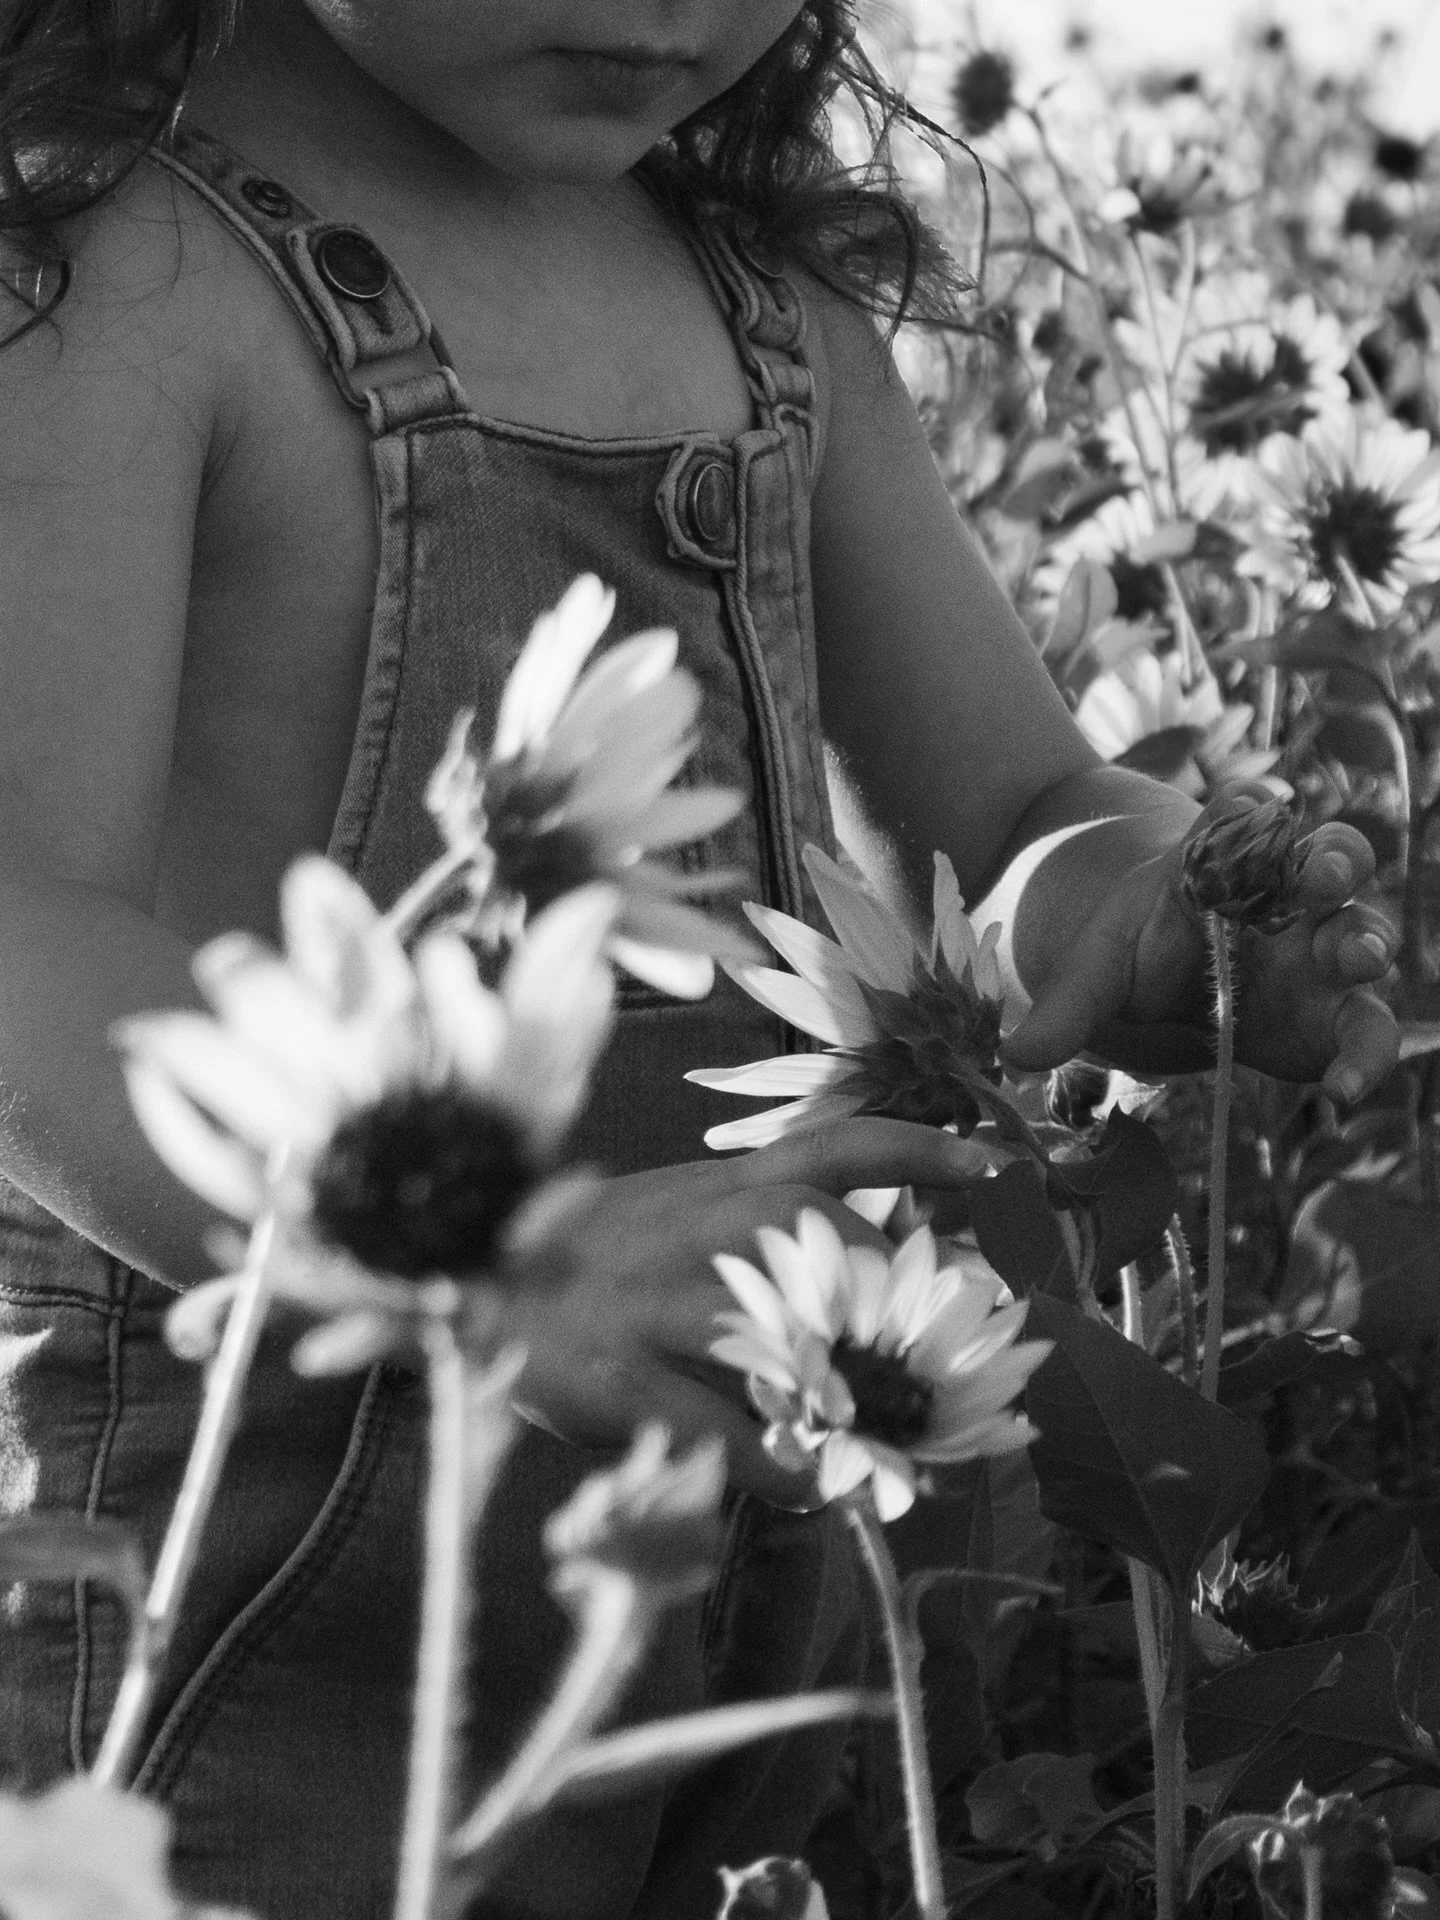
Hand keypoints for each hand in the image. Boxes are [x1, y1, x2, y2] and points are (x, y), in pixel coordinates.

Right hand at [496, 1118, 985, 1504]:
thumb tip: (870, 1277)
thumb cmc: (588, 1264)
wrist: (457, 1289)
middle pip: (830, 1247)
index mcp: (718, 1186)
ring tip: (898, 1454)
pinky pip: (722, 1428)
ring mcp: (653, 1297)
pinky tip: (809, 1492)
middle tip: (951, 1381)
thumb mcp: (672, 1219)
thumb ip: (758, 1237)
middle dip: (904, 1316)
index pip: (835, 1147)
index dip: (920, 1152)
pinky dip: (780, 1469)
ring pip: (783, 1336)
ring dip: (854, 1403)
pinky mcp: (615, 1373)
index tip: (996, 1169)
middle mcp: (695, 1225)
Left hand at [1002, 787, 1398, 1104]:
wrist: (1167, 986)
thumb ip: (1065, 1009)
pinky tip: (1340, 1092)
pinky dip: (1362, 1058)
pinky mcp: (1331, 1018)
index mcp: (1224, 864)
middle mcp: (1286, 899)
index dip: (1247, 812)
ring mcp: (1319, 955)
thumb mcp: (1093, 973)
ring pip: (1364, 933)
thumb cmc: (1136, 954)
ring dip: (1365, 941)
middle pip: (1331, 859)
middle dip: (1333, 862)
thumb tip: (1013, 1055)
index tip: (1246, 807)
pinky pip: (1363, 1032)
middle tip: (1319, 874)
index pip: (1241, 818)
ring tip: (1356, 957)